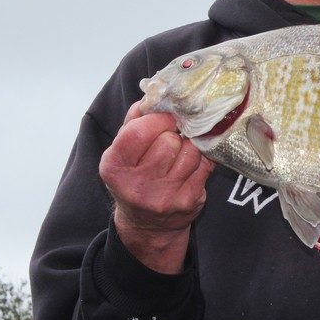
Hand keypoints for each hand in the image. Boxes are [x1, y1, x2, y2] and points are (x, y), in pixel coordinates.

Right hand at [99, 100, 213, 273]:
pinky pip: (204, 165)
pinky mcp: (188, 202)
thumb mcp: (123, 151)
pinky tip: (191, 163)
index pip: (139, 132)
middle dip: (173, 134)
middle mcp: (137, 185)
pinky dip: (201, 159)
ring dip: (189, 146)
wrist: (147, 225)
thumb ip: (134, 121)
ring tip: (180, 151)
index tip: (165, 118)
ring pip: (190, 151)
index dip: (157, 119)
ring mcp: (164, 197)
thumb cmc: (135, 177)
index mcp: (114, 167)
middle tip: (172, 137)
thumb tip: (154, 94)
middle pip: (168, 141)